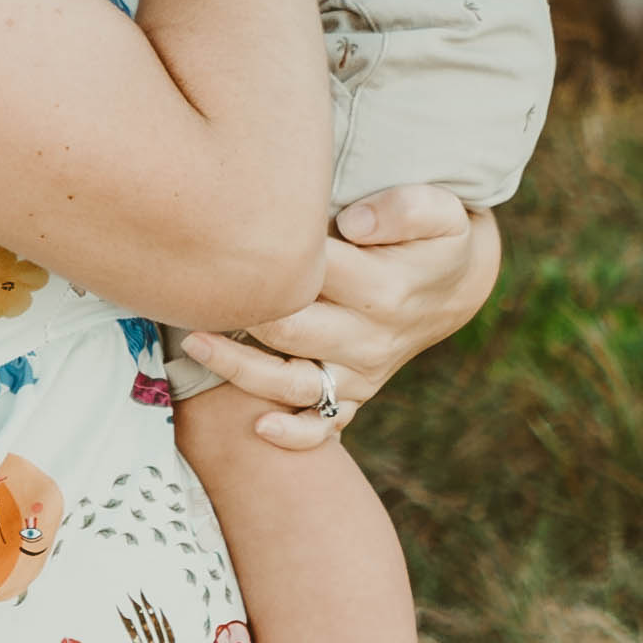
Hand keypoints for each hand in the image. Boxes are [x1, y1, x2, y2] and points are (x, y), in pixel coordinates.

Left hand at [177, 185, 500, 449]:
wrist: (456, 286)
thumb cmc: (435, 236)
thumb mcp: (440, 210)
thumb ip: (404, 209)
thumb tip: (353, 222)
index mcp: (386, 288)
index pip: (314, 275)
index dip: (271, 259)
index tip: (229, 240)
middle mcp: (371, 338)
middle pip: (290, 331)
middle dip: (238, 313)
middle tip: (186, 289)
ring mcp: (362, 372)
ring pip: (293, 383)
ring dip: (240, 369)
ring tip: (193, 344)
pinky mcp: (356, 393)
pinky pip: (324, 425)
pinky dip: (294, 434)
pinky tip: (259, 428)